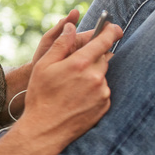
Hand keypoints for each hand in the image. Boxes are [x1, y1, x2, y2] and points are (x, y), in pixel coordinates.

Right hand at [17, 20, 122, 150]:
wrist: (46, 129)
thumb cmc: (41, 95)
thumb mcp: (44, 66)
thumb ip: (61, 44)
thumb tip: (71, 26)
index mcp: (80, 63)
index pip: (103, 41)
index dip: (109, 30)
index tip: (113, 26)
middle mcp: (95, 76)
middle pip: (103, 58)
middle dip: (93, 57)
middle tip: (75, 67)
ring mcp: (102, 92)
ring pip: (102, 75)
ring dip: (92, 75)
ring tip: (71, 87)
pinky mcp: (105, 105)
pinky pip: (103, 91)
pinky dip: (93, 90)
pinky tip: (77, 98)